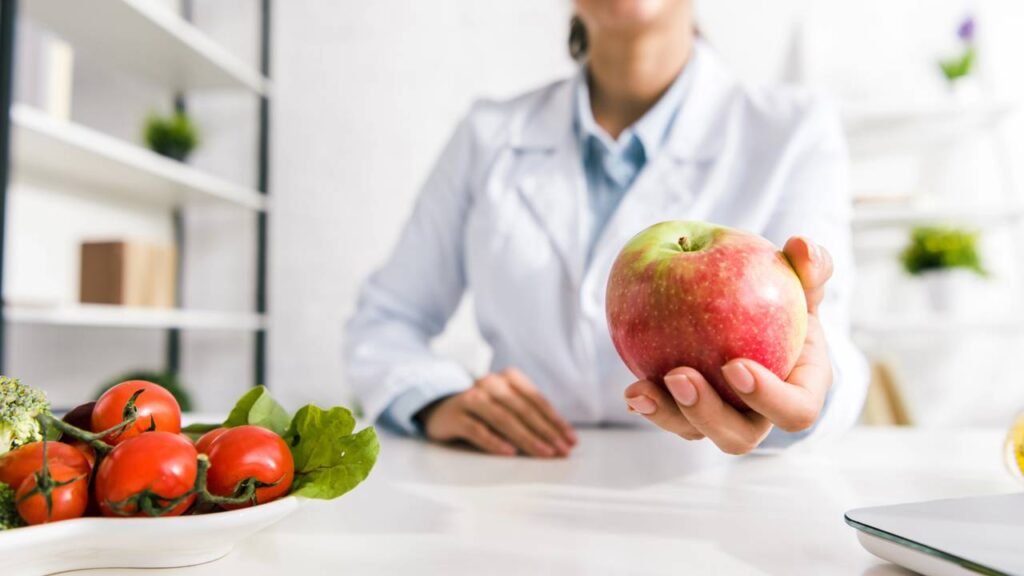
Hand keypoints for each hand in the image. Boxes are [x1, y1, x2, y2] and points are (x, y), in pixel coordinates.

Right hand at [420, 368, 577, 457]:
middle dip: (546, 432)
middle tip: (561, 451)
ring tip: (543, 453)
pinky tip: (509, 453)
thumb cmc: (483, 411)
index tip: (571, 440)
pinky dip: (494, 442)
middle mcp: (490, 384)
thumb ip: (530, 416)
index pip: (536, 400)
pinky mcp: (456, 415)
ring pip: (503, 419)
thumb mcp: (507, 406)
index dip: (555, 420)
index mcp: (508, 378)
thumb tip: (562, 439)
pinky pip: (477, 429)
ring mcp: (471, 398)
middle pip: (523, 409)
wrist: (441, 407)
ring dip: (526, 438)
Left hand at [623, 237, 833, 454]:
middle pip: (738, 435)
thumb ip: (810, 267)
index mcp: (799, 393)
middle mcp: (760, 417)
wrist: (755, 320)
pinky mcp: (688, 412)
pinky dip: (648, 404)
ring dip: (666, 414)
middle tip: (679, 376)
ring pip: (695, 431)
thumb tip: (802, 244)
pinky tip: (631, 390)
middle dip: (706, 413)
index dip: (767, 397)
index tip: (734, 365)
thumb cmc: (786, 304)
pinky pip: (669, 416)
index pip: (793, 411)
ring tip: (638, 390)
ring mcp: (722, 419)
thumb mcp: (802, 285)